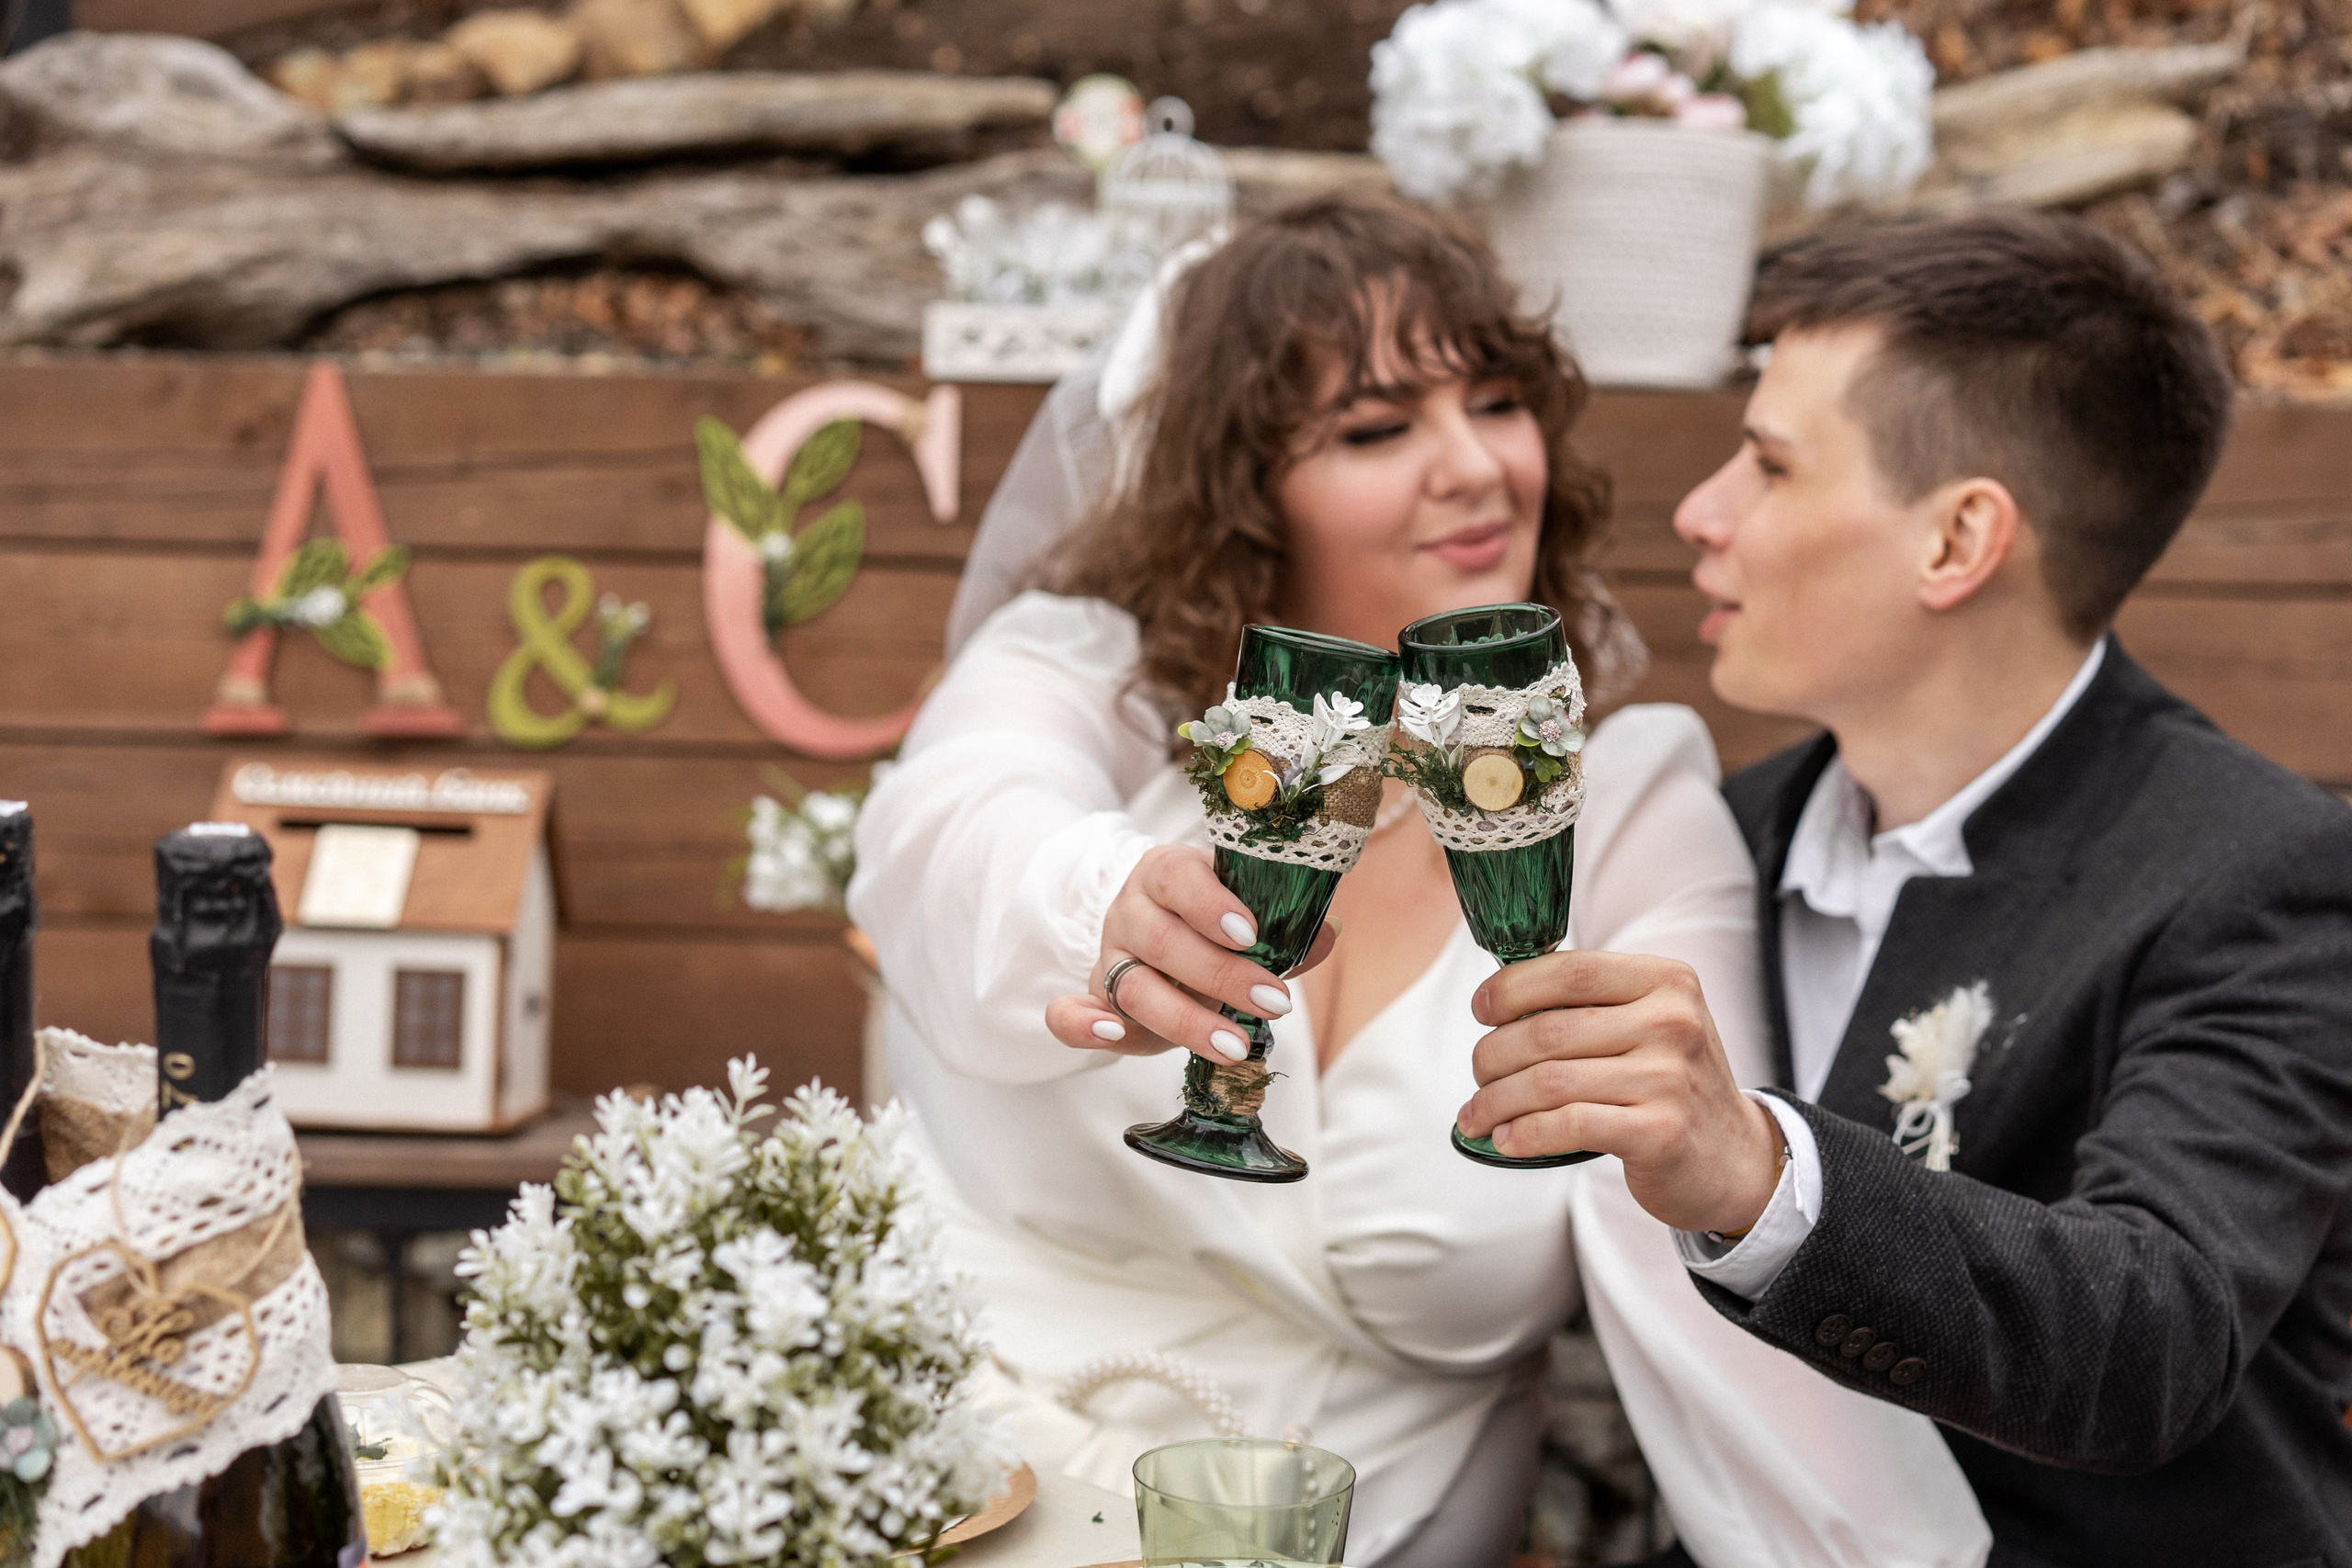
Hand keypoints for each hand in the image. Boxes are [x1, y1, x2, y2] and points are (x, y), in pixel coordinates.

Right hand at [1043, 845, 1336, 1063]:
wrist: (1162, 935)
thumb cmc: (1213, 926)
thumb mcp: (1248, 916)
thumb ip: (1287, 928)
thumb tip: (1330, 933)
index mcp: (1166, 873)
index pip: (1178, 879)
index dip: (1211, 905)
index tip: (1252, 934)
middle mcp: (1131, 911)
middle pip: (1162, 941)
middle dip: (1221, 975)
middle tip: (1273, 1004)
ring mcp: (1109, 957)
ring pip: (1134, 987)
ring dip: (1186, 1020)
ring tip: (1235, 1047)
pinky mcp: (1096, 1000)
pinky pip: (1067, 1014)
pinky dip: (1081, 1025)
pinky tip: (1111, 1035)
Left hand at [1455, 951, 1782, 1234]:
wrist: (1736, 1159)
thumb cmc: (1671, 1085)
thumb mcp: (1650, 1025)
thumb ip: (1591, 1004)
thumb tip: (1498, 1000)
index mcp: (1666, 981)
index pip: (1570, 970)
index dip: (1511, 989)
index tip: (1481, 1010)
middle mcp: (1673, 1022)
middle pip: (1548, 1030)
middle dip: (1493, 1055)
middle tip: (1479, 1076)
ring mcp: (1669, 1077)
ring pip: (1549, 1080)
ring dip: (1496, 1101)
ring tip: (1476, 1115)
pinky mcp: (1661, 1131)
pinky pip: (1568, 1125)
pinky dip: (1525, 1133)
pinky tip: (1507, 1139)